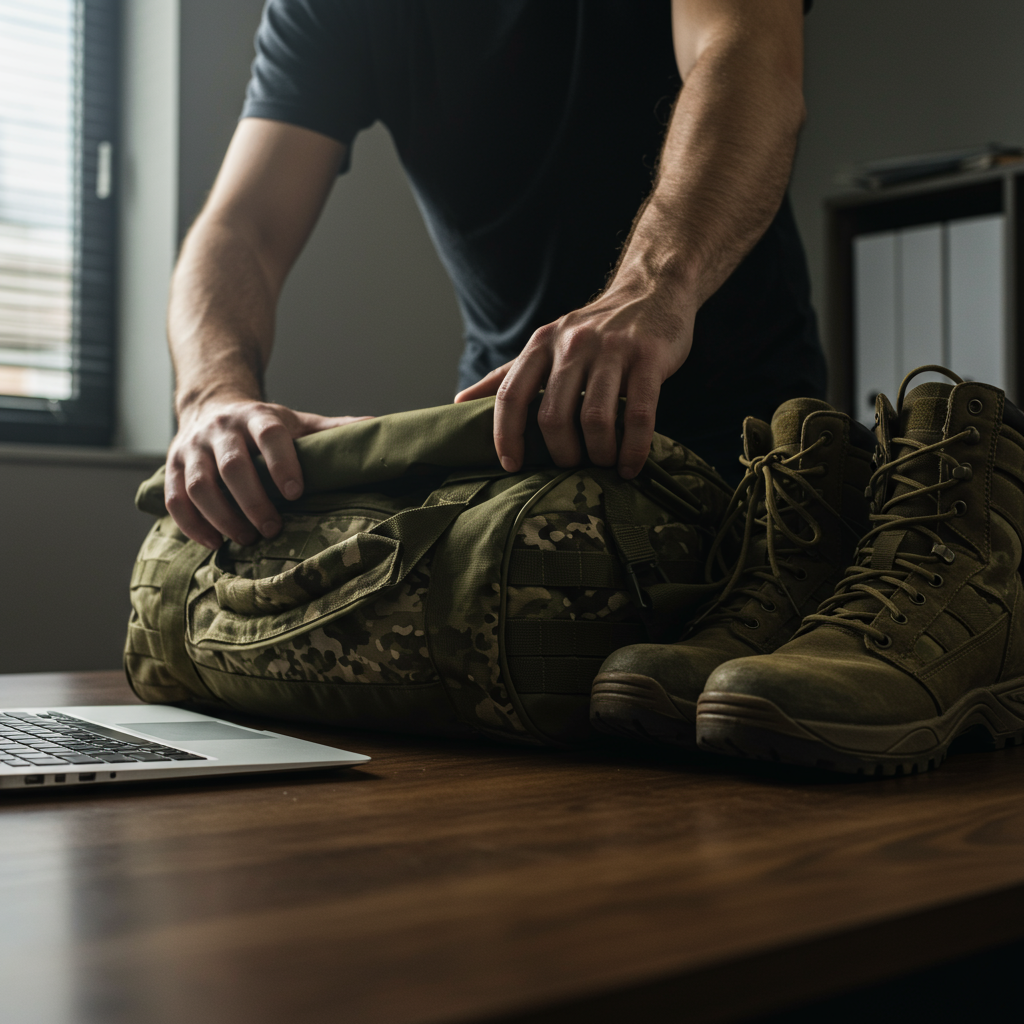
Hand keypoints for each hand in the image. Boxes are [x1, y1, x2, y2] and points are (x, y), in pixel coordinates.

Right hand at [165, 398, 370, 548]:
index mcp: (258, 416)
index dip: (282, 463)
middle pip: (232, 467)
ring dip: (223, 518)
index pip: (270, 435)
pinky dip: (192, 525)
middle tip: (273, 529)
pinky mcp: (171, 467)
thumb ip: (334, 429)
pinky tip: (214, 543)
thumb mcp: (298, 422)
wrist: (211, 405)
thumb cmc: (264, 426)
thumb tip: (378, 429)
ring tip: (247, 540)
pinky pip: (174, 500)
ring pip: (199, 486)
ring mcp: (192, 448)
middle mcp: (221, 429)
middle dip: (253, 502)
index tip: (296, 492)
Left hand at [455, 278, 694, 478]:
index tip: (512, 465)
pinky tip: (630, 466)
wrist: (653, 290)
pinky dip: (633, 449)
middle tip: (572, 466)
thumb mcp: (548, 343)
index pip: (510, 395)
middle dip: (561, 453)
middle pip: (552, 416)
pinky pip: (637, 415)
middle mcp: (573, 344)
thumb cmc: (596, 330)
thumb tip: (458, 402)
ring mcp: (612, 350)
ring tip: (603, 465)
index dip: (505, 435)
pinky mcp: (648, 358)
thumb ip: (507, 375)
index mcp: (542, 343)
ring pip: (594, 419)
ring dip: (598, 454)